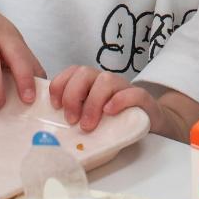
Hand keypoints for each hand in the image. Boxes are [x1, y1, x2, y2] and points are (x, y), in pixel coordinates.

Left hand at [47, 66, 175, 136]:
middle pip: (84, 73)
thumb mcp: (90, 116)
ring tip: (88, 124)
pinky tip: (109, 112)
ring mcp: (125, 87)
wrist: (147, 120)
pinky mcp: (143, 98)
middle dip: (73, 95)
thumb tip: (50, 127)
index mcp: (91, 82)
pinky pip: (132, 93)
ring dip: (93, 103)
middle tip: (71, 120)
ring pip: (106, 80)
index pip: (72, 72)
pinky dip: (119, 101)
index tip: (55, 106)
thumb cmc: (114, 120)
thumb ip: (75, 114)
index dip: (60, 85)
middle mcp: (106, 80)